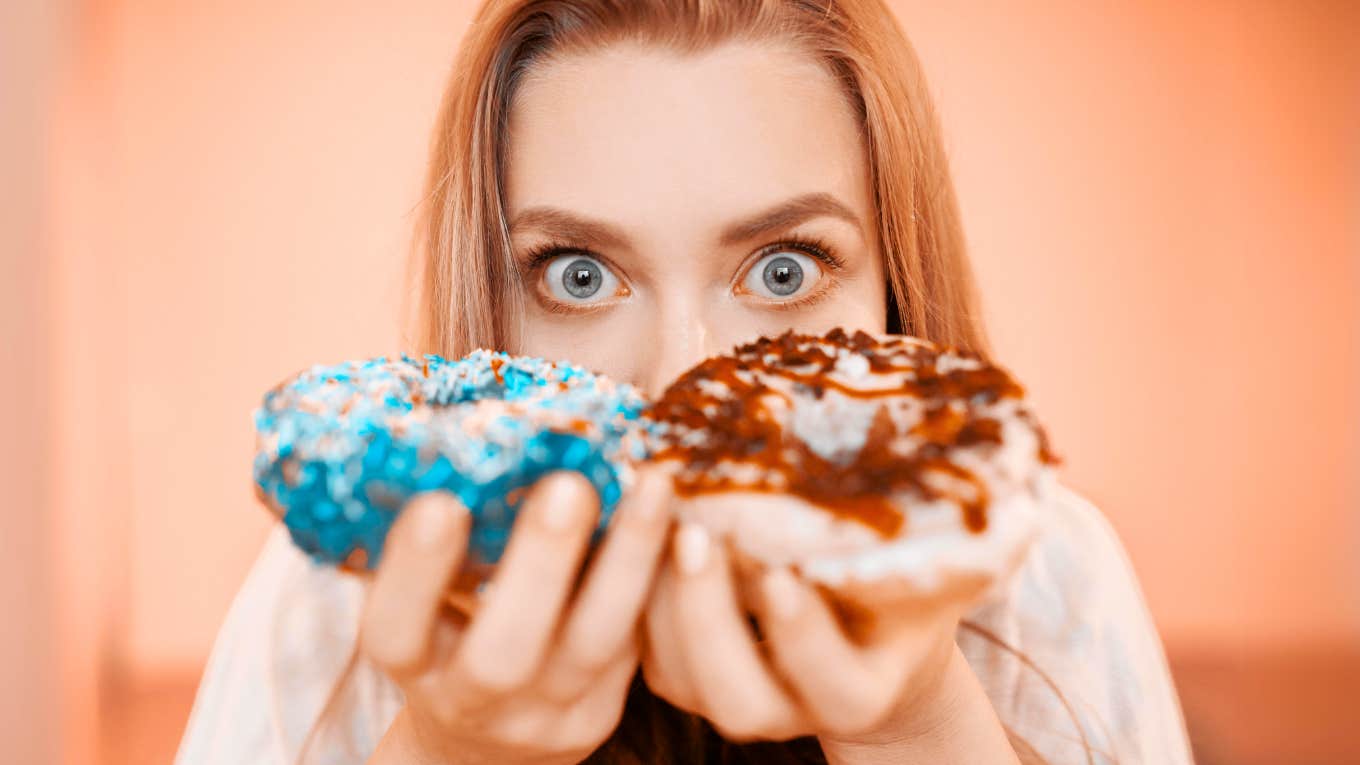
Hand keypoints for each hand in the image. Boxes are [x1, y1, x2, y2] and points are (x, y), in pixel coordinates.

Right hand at [359, 468, 671, 764]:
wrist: (488, 736)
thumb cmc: (450, 631)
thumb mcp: (426, 600)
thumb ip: (442, 536)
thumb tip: (459, 426)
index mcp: (414, 663)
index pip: (397, 631)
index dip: (414, 574)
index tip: (438, 502)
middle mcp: (475, 698)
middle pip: (503, 655)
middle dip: (537, 566)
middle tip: (568, 485)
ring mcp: (547, 712)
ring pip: (594, 646)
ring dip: (626, 561)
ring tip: (652, 485)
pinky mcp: (607, 705)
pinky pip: (644, 644)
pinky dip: (665, 577)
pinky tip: (686, 515)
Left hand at [640, 515, 966, 745]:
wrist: (865, 620)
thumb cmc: (901, 580)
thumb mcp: (927, 560)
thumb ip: (928, 534)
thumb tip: (965, 448)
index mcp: (861, 689)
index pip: (832, 686)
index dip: (804, 638)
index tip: (784, 574)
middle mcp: (793, 707)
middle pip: (738, 700)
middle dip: (709, 620)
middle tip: (696, 536)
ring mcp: (732, 693)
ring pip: (678, 675)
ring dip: (657, 599)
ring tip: (657, 515)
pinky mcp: (682, 668)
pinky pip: (642, 645)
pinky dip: (633, 588)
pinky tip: (633, 521)